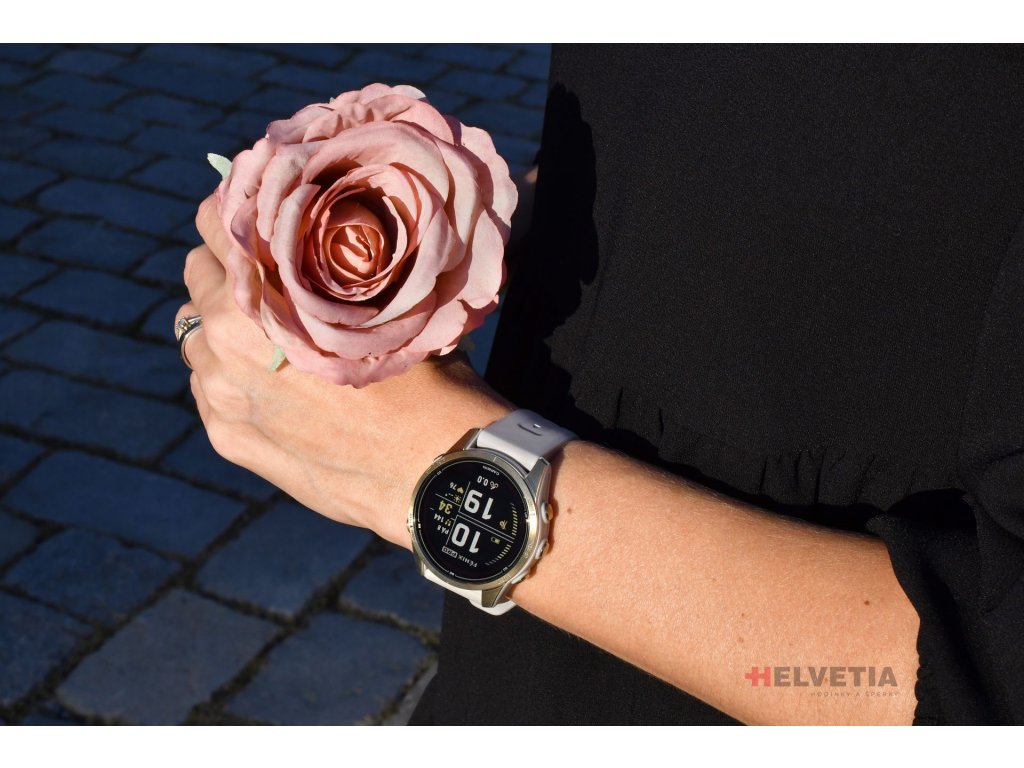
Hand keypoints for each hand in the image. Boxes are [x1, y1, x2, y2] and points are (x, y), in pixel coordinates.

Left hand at [177, 195, 512, 547]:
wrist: (431, 472)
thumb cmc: (425, 380)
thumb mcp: (386, 310)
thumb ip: (333, 277)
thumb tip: (321, 248)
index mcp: (266, 289)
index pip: (216, 222)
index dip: (235, 211)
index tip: (255, 216)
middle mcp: (226, 336)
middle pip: (197, 275)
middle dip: (228, 272)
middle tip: (269, 279)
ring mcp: (221, 391)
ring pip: (194, 335)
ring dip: (222, 327)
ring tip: (271, 338)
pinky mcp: (227, 435)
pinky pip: (205, 387)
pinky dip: (228, 377)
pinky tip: (273, 386)